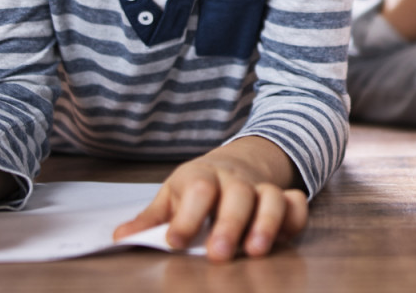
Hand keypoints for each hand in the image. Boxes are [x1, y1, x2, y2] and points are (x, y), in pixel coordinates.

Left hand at [112, 137, 307, 261]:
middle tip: (218, 254)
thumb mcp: (172, 197)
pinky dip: (295, 217)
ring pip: (270, 198)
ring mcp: (260, 188)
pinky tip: (284, 237)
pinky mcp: (283, 198)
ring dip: (265, 224)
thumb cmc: (198, 187)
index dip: (186, 217)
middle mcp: (233, 180)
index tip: (174, 243)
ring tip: (255, 251)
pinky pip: (295, 204)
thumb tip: (119, 237)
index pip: (195, 190)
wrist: (236, 161)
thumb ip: (151, 220)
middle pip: (235, 195)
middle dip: (228, 224)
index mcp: (200, 177)